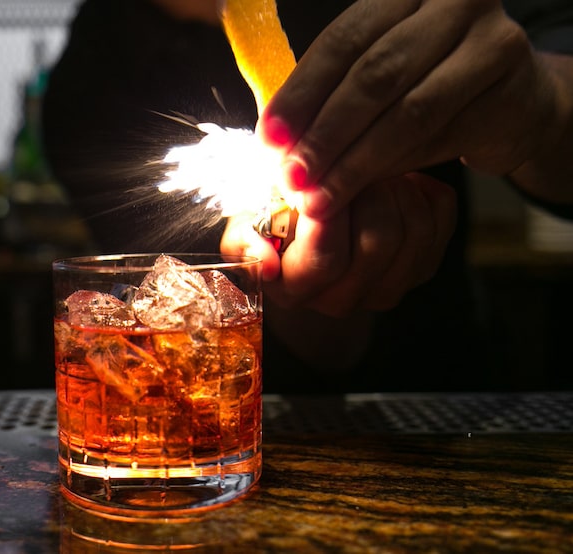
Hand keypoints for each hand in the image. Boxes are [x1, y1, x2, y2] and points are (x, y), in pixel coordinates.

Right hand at [221, 172, 455, 316]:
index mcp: (297, 290)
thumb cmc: (272, 218)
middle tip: (350, 159)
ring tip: (369, 169)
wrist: (306, 226)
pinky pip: (440, 216)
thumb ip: (246, 240)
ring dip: (394, 186)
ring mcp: (389, 285)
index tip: (320, 174)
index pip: (325, 258)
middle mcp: (344, 298)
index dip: (328, 211)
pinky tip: (395, 181)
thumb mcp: (244, 225)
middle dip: (367, 189)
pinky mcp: (424, 264)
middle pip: (378, 241)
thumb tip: (265, 260)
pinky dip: (423, 188)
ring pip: (414, 228)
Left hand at [258, 0, 564, 219]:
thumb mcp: (377, 78)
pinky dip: (393, 169)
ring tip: (319, 196)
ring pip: (407, 112)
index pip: (342, 40)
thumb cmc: (428, 86)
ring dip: (354, 162)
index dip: (301, 93)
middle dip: (325, 134)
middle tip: (291, 177)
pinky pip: (439, 138)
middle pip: (374, 75)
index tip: (270, 139)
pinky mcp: (511, 93)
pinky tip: (361, 192)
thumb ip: (330, 98)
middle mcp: (454, 4)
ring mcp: (492, 44)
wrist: (512, 103)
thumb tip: (275, 144)